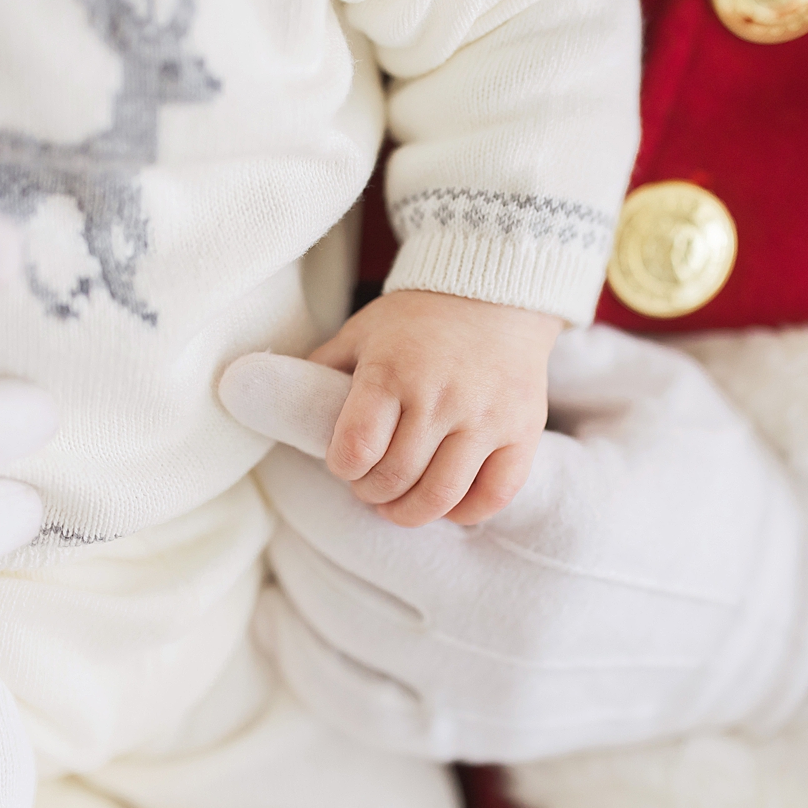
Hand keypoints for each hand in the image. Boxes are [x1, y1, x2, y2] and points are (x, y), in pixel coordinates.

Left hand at [221, 327, 807, 760]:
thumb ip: (557, 360)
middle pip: (346, 532)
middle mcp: (516, 610)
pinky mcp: (479, 729)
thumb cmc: (710, 490)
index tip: (241, 381)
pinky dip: (303, 645)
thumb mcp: (660, 396)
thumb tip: (451, 326)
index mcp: (563, 514)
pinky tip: (289, 601)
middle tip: (276, 438)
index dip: (303, 411)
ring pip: (334, 611)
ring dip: (292, 550)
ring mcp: (491, 683)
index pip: (395, 455)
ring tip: (290, 504)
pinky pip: (351, 696)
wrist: (764, 630)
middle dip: (292, 476)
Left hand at [306, 291, 560, 526]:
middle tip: (370, 485)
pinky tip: (447, 503)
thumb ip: (322, 370)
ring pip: (440, 497)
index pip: (354, 451)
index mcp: (392, 372)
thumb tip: (284, 405)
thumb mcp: (360, 333)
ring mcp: (486, 417)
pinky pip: (494, 495)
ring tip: (400, 503)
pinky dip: (465, 512)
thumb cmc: (417, 320)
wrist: (496, 295)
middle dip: (371, 493)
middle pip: (393, 479)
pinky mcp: (523, 432)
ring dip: (409, 512)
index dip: (342, 469)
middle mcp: (440, 397)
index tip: (345, 463)